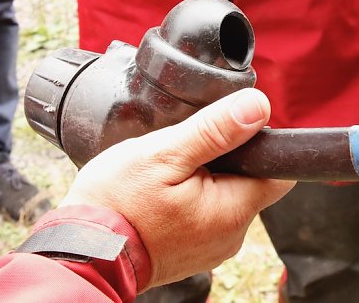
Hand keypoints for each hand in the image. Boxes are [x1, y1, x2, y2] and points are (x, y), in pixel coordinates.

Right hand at [59, 88, 294, 287]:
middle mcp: (231, 235)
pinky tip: (160, 196)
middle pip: (250, 181)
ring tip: (165, 177)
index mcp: (233, 210)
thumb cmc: (116, 204)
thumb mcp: (164, 153)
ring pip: (225, 196)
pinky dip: (188, 200)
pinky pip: (205, 215)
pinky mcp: (193, 252)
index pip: (278, 170)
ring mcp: (212, 247)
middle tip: (181, 156)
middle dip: (223, 160)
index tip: (223, 136)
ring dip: (203, 180)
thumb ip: (215, 130)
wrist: (80, 251)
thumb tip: (259, 107)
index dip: (256, 143)